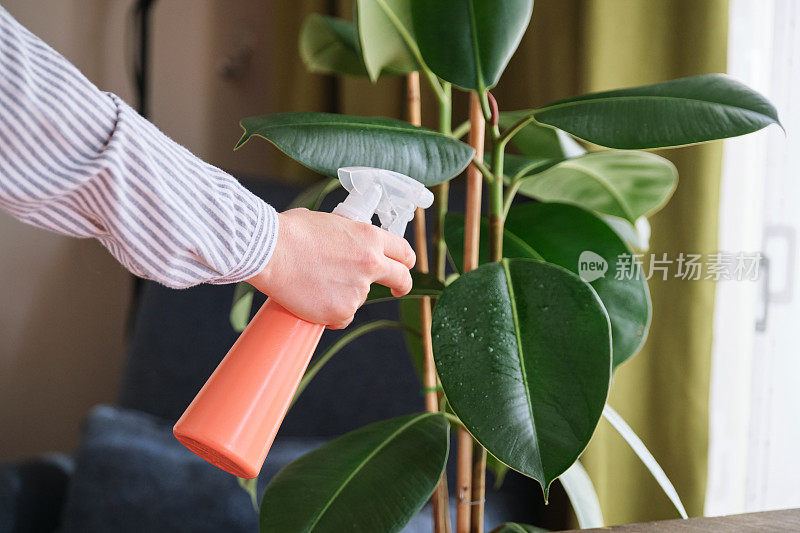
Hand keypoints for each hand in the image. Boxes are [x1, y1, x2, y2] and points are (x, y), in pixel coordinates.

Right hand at [247, 208, 415, 328]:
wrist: (270, 251)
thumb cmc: (290, 232)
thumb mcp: (329, 222)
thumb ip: (346, 236)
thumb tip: (341, 241)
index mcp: (369, 237)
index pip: (403, 251)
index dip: (405, 260)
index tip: (403, 267)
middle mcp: (371, 263)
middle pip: (401, 278)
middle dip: (401, 285)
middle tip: (397, 290)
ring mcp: (358, 290)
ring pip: (360, 299)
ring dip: (345, 296)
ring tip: (315, 284)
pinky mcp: (342, 311)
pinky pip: (342, 318)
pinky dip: (330, 314)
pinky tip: (313, 301)